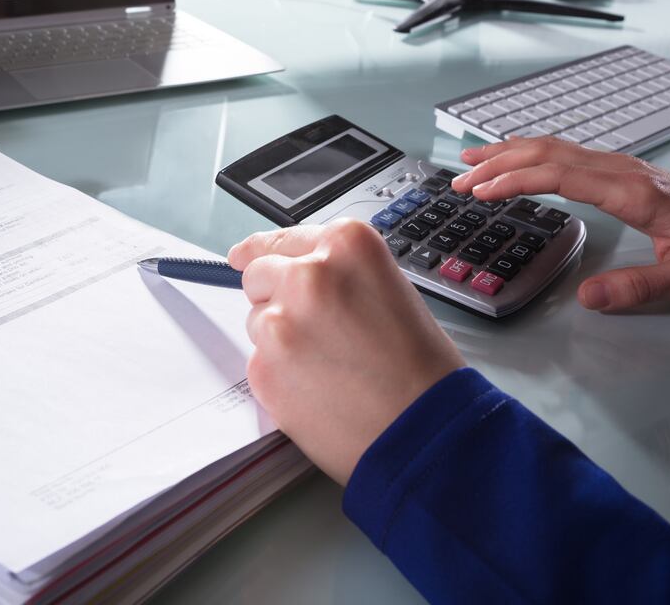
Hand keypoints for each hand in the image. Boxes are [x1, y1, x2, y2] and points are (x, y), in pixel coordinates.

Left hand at [228, 220, 462, 484]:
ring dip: (279, 338)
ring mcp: (281, 321)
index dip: (266, 251)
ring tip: (328, 365)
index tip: (245, 255)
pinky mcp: (263, 367)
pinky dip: (279, 375)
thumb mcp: (388, 289)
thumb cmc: (420, 367)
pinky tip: (318, 389)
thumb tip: (290, 271)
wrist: (424, 431)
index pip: (284, 238)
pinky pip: (257, 361)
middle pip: (259, 274)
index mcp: (346, 246)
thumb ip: (338, 274)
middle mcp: (308, 275)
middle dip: (275, 296)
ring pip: (257, 320)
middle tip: (311, 329)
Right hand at [453, 137, 669, 311]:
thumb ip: (640, 288)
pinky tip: (511, 156)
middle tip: (459, 181)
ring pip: (555, 147)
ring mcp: (619, 166)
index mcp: (633, 192)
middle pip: (549, 154)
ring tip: (469, 162)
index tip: (481, 191)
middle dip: (499, 164)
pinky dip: (530, 152)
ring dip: (509, 152)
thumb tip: (587, 298)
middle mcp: (621, 170)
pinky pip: (565, 152)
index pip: (562, 176)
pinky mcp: (617, 170)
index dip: (517, 180)